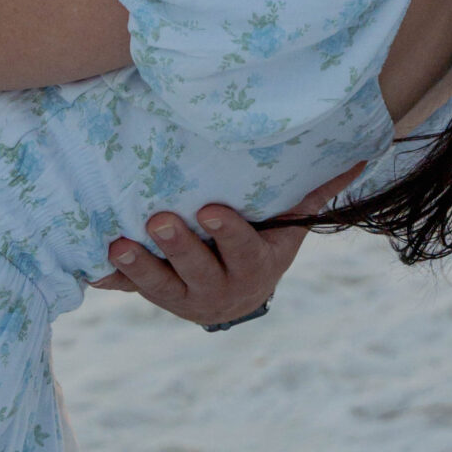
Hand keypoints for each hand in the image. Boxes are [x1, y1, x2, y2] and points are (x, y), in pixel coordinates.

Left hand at [91, 171, 360, 324]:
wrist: (237, 296)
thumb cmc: (263, 242)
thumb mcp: (288, 224)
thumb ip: (315, 192)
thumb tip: (361, 153)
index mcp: (258, 265)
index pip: (246, 250)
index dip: (230, 233)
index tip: (212, 210)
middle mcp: (223, 288)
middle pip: (201, 271)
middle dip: (180, 248)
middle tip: (158, 220)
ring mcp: (186, 298)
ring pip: (162, 287)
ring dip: (141, 267)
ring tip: (119, 245)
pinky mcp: (155, 297)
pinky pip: (131, 293)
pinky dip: (113, 282)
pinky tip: (91, 267)